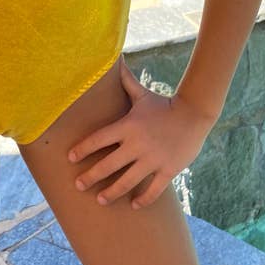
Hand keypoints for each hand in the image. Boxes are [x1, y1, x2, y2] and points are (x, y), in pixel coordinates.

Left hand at [67, 57, 215, 209]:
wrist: (194, 113)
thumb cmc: (163, 104)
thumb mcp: (142, 94)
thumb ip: (126, 81)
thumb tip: (116, 59)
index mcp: (127, 126)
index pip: (99, 139)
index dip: (83, 149)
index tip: (70, 158)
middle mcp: (137, 144)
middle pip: (108, 164)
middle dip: (91, 176)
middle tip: (78, 185)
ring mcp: (152, 159)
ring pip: (127, 181)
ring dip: (112, 192)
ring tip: (100, 200)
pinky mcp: (167, 170)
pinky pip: (152, 189)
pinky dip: (143, 199)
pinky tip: (134, 205)